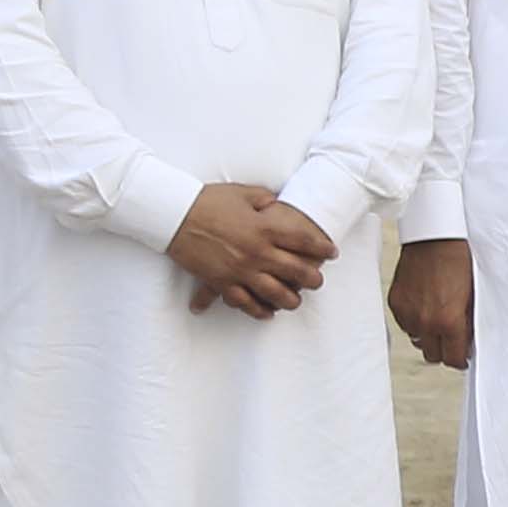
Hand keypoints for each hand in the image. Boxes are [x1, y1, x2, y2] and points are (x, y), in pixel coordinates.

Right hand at [166, 181, 333, 318]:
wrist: (175, 215)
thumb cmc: (209, 200)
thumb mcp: (243, 193)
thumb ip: (265, 199)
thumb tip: (276, 204)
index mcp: (265, 227)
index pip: (304, 240)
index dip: (322, 247)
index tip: (332, 252)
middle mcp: (257, 252)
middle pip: (296, 271)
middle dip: (313, 278)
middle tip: (319, 281)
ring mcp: (240, 270)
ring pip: (275, 293)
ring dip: (291, 299)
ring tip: (297, 300)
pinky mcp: (222, 283)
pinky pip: (246, 303)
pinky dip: (259, 311)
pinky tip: (268, 313)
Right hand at [388, 236, 474, 371]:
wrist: (434, 237)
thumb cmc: (458, 260)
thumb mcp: (472, 295)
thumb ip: (468, 322)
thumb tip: (468, 340)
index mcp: (449, 321)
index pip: (452, 360)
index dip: (460, 359)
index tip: (462, 355)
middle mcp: (426, 322)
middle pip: (432, 355)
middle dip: (444, 349)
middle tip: (451, 339)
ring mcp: (408, 313)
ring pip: (416, 340)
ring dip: (427, 335)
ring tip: (437, 320)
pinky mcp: (395, 303)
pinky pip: (404, 324)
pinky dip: (414, 321)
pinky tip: (424, 307)